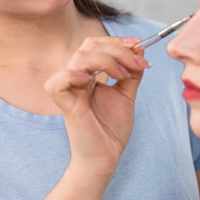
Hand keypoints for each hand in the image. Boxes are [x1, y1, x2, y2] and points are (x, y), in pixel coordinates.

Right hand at [44, 36, 149, 177]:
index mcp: (88, 74)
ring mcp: (68, 89)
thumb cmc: (111, 130)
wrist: (106, 157)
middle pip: (89, 46)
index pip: (95, 44)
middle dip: (117, 49)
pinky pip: (59, 81)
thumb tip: (139, 48)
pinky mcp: (63, 104)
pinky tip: (93, 81)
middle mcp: (76, 78)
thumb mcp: (127, 94)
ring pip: (80, 58)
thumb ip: (132, 72)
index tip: (139, 45)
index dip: (116, 41)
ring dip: (107, 60)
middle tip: (137, 62)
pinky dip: (75, 75)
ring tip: (124, 75)